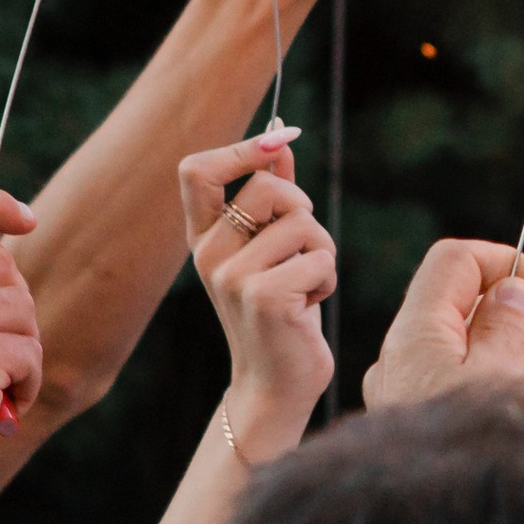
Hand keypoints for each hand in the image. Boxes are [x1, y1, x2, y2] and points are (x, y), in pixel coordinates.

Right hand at [180, 135, 336, 460]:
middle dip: (303, 207)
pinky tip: (309, 307)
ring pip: (303, 222)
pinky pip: (320, 256)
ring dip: (321, 251)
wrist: (275, 384)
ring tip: (305, 285)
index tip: (276, 144)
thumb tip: (279, 139)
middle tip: (302, 247)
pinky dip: (328, 278)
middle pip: (268, 186)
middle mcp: (209, 256)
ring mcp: (233, 278)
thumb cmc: (280, 310)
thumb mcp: (270, 250)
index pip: (195, 170)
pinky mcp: (265, 298)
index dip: (239, 148)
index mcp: (204, 239)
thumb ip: (273, 197)